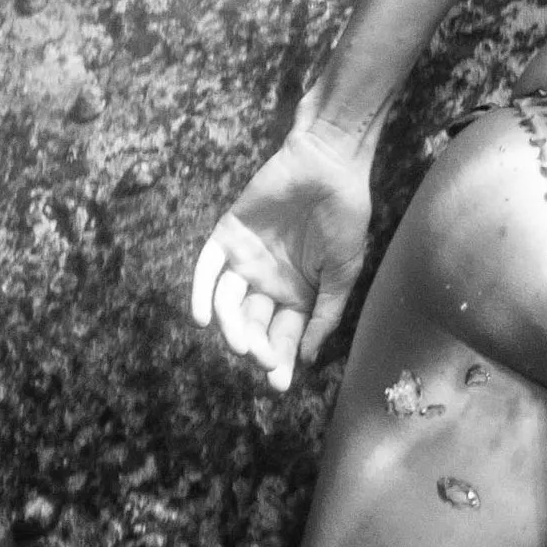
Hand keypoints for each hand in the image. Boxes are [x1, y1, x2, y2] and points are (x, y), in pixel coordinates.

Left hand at [191, 120, 375, 394]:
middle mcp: (269, 282)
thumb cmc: (345, 217)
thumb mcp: (343, 271)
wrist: (331, 164)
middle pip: (254, 324)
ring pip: (228, 303)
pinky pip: (207, 269)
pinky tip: (201, 317)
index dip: (281, 359)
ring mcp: (246, 260)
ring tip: (239, 341)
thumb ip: (325, 314)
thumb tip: (306, 359)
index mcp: (298, 294)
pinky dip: (201, 293)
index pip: (284, 335)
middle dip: (255, 345)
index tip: (278, 382)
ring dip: (231, 325)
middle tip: (260, 358)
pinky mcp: (228, 236)